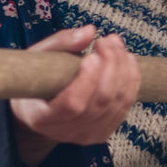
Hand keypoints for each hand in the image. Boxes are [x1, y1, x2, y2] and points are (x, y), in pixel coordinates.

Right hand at [10, 25, 139, 166]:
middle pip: (100, 102)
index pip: (72, 104)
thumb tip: (89, 31)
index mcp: (41, 117)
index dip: (88, 80)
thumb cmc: (35, 82)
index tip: (92, 55)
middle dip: (111, 66)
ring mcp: (87, 135)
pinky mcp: (104, 132)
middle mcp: (66, 132)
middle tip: (107, 41)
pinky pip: (125, 106)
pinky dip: (131, 80)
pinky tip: (127, 61)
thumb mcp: (37, 58)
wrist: (37, 110)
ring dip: (124, 69)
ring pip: (117, 103)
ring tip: (116, 45)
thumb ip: (60, 43)